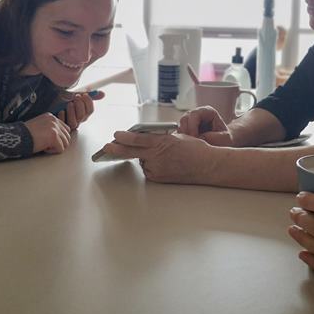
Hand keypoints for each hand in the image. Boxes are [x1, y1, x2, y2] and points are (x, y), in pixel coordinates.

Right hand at [24, 112, 71, 153]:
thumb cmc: (25, 135)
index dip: (58, 137)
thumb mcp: (40, 126)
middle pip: (67, 136)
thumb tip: (61, 137)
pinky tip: (44, 148)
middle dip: (59, 143)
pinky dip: (52, 151)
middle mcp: (54, 120)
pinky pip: (61, 149)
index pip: (65, 128)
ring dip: (56, 147)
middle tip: (46, 144)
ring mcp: (55, 128)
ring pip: (66, 143)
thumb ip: (50, 128)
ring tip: (44, 146)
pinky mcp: (54, 136)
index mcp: (51, 117)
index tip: (47, 140)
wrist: (16, 137)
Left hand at [60, 90, 104, 130]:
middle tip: (76, 97)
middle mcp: (77, 120)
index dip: (88, 102)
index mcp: (83, 113)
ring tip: (69, 103)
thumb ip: (89, 94)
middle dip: (80, 105)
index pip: (90, 110)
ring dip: (72, 111)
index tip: (84, 95)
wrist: (49, 102)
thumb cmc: (62, 99)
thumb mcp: (75, 94)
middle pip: (83, 116)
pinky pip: (64, 125)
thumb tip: (102, 94)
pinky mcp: (61, 127)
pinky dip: (63, 117)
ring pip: (75, 122)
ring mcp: (69, 124)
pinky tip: (61, 110)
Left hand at [102, 131, 217, 183]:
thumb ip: (159, 138)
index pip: (139, 140)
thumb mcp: (176, 137)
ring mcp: (158, 169)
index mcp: (163, 143)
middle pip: (133, 153)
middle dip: (118, 150)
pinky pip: (149, 169)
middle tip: (107, 147)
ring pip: (143, 161)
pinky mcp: (159, 178)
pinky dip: (151, 164)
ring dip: (144, 156)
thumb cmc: (195, 149)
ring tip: (164, 155)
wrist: (207, 166)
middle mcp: (158, 157)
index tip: (116, 135)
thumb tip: (144, 139)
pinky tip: (164, 162)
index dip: (125, 138)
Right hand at [177, 106, 232, 145]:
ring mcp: (189, 121)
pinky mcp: (185, 130)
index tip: (196, 138)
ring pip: (180, 127)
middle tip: (192, 144)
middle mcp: (196, 114)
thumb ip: (212, 137)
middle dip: (186, 132)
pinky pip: (178, 134)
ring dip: (183, 137)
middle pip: (184, 119)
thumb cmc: (225, 139)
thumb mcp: (224, 138)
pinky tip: (189, 147)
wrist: (223, 144)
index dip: (193, 126)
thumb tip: (197, 138)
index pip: (194, 114)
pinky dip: (182, 141)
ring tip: (191, 147)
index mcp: (207, 111)